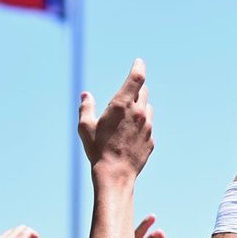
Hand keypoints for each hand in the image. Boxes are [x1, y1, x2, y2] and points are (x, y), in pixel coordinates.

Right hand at [78, 60, 153, 177]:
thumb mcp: (85, 127)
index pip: (137, 78)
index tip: (139, 62)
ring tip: (128, 116)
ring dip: (140, 108)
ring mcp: (147, 127)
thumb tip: (85, 96)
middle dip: (137, 88)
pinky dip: (141, 127)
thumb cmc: (97, 150)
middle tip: (130, 91)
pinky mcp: (151, 141)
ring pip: (148, 109)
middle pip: (144, 92)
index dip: (138, 67)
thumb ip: (86, 108)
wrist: (115, 175)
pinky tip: (130, 137)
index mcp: (122, 105)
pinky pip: (148, 128)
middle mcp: (139, 113)